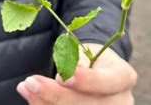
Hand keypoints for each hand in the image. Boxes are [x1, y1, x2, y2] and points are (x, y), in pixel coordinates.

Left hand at [16, 43, 136, 104]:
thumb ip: (73, 60)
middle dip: (56, 95)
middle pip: (89, 104)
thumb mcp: (85, 51)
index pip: (108, 82)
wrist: (94, 71)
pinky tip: (32, 98)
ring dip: (46, 103)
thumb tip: (62, 72)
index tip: (60, 76)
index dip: (85, 81)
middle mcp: (121, 100)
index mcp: (124, 77)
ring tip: (26, 87)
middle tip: (30, 82)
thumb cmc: (88, 58)